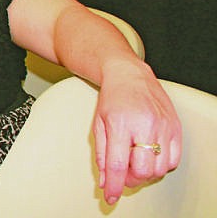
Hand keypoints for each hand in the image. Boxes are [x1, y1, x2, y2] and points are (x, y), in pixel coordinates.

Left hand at [92, 64, 181, 204]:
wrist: (129, 75)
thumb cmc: (111, 99)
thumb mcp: (98, 124)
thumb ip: (101, 154)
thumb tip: (106, 181)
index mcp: (119, 124)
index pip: (118, 164)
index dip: (115, 185)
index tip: (110, 197)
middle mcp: (144, 125)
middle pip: (143, 170)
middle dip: (131, 180)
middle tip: (123, 175)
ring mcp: (163, 126)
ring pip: (160, 168)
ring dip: (146, 173)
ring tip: (135, 162)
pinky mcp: (175, 127)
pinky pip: (173, 159)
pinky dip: (161, 165)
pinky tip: (149, 155)